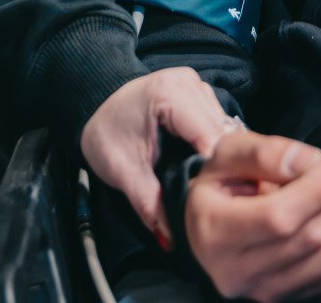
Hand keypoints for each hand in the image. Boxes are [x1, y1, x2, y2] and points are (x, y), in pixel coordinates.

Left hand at [80, 67, 234, 245]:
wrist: (94, 107)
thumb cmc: (106, 134)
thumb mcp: (123, 172)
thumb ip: (149, 203)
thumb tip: (171, 237)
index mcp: (169, 93)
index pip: (210, 137)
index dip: (215, 171)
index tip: (216, 200)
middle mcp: (188, 82)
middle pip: (223, 133)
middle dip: (221, 166)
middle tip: (213, 198)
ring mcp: (196, 85)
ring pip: (226, 128)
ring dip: (222, 157)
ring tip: (210, 183)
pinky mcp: (199, 93)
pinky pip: (219, 123)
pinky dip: (216, 146)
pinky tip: (207, 167)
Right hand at [185, 131, 320, 300]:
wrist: (212, 222)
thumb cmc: (220, 184)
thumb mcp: (226, 153)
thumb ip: (263, 153)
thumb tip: (310, 161)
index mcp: (216, 232)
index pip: (278, 218)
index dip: (319, 188)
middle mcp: (240, 273)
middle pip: (312, 238)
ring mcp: (270, 291)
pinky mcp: (296, 297)